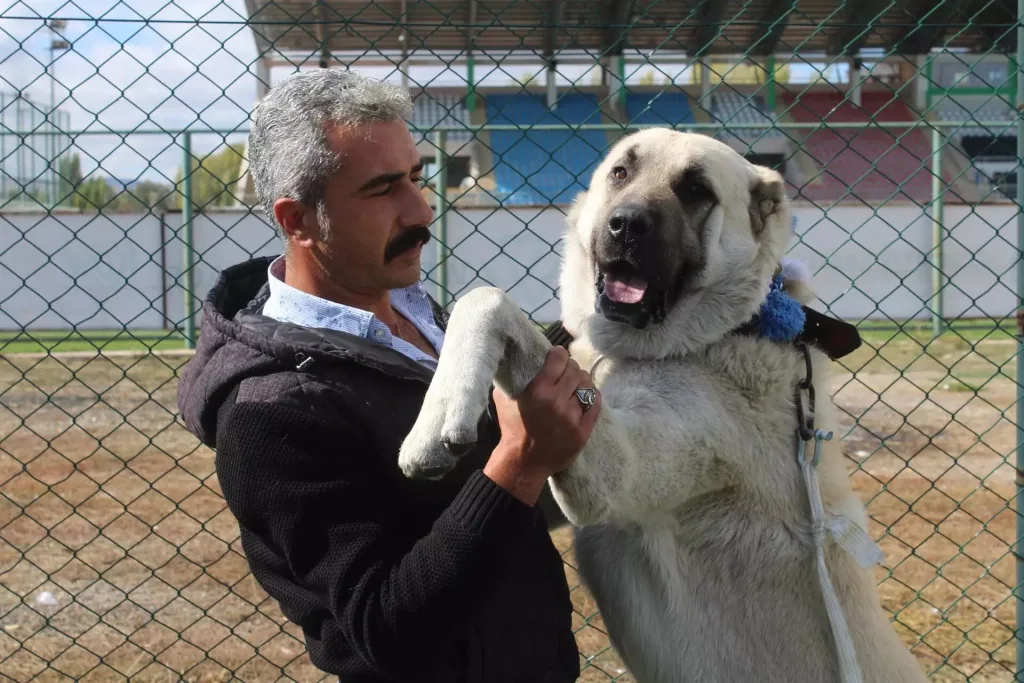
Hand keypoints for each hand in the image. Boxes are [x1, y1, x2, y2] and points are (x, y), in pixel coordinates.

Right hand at [484, 346, 600, 505]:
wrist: (523, 461)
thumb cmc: (512, 427)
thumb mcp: (505, 398)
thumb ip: (513, 377)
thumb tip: (518, 357)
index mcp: (538, 391)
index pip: (559, 358)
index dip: (559, 354)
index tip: (557, 356)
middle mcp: (557, 402)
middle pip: (575, 370)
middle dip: (570, 368)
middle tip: (566, 372)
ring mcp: (572, 417)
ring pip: (587, 385)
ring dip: (582, 381)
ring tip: (575, 385)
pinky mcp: (583, 431)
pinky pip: (595, 403)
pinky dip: (592, 396)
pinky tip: (585, 395)